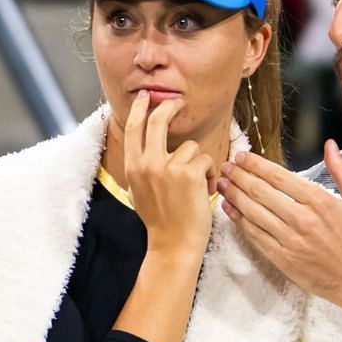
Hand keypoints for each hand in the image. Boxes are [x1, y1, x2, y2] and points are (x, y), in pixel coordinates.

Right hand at [124, 91, 216, 256]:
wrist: (173, 244)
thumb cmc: (160, 220)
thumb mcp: (140, 191)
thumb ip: (142, 167)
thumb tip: (147, 145)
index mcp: (133, 168)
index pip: (133, 129)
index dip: (139, 109)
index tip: (145, 97)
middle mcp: (147, 164)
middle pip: (158, 120)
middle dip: (169, 106)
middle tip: (177, 102)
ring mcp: (168, 167)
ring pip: (190, 147)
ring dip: (198, 163)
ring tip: (194, 185)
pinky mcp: (189, 173)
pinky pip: (205, 160)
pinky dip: (208, 175)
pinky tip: (202, 191)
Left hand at [217, 139, 341, 306]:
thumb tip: (329, 145)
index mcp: (319, 201)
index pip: (279, 177)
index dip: (256, 164)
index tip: (242, 156)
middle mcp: (301, 219)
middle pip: (260, 192)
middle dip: (239, 175)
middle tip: (226, 166)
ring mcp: (289, 240)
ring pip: (253, 212)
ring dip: (233, 195)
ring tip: (221, 183)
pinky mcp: (281, 258)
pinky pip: (254, 235)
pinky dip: (239, 220)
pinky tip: (229, 209)